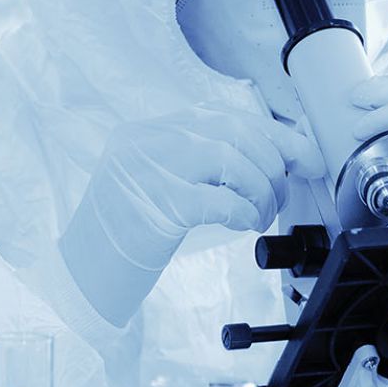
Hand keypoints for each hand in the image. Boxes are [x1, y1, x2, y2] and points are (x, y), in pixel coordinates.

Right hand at [61, 105, 324, 324]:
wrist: (86, 270)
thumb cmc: (128, 230)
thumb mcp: (159, 178)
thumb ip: (201, 160)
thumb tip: (275, 157)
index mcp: (149, 130)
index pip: (224, 116)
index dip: (273, 135)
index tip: (302, 157)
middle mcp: (147, 140)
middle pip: (234, 133)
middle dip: (272, 166)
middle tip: (280, 196)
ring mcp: (150, 169)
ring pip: (233, 161)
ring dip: (263, 192)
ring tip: (261, 214)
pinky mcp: (160, 204)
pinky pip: (223, 200)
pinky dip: (246, 213)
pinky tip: (244, 224)